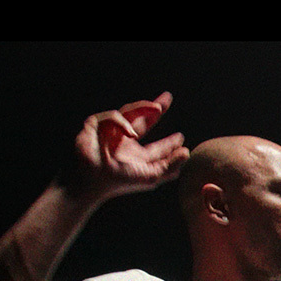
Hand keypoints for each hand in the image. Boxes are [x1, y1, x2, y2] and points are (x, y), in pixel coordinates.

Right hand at [70, 93, 189, 199]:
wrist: (94, 180)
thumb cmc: (120, 182)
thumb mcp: (151, 176)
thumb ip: (171, 166)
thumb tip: (187, 152)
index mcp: (137, 156)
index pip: (157, 146)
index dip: (169, 142)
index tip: (181, 137)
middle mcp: (125, 144)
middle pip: (142, 121)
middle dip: (154, 109)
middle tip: (167, 98)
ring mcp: (110, 133)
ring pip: (129, 113)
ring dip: (144, 109)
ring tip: (158, 108)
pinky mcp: (96, 125)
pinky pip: (113, 116)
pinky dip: (122, 122)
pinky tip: (130, 133)